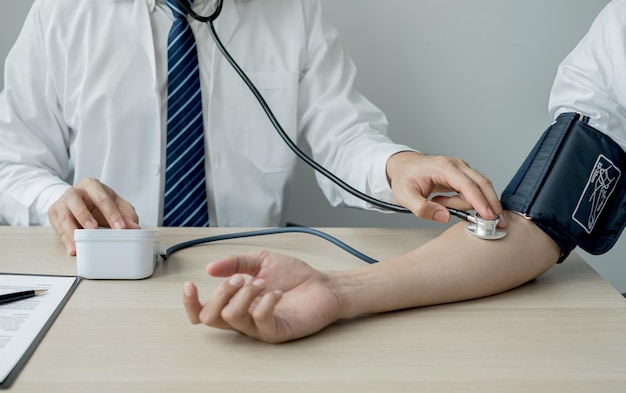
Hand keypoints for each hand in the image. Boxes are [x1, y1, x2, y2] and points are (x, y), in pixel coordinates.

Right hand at [48, 177, 139, 254]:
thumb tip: (135, 228)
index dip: (112, 213)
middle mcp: (75, 192)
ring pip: (64, 215)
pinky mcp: (54, 214)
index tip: (120, 228)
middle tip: (93, 229)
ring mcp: (62, 203)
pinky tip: (73, 249)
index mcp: (92, 185)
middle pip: (76, 201)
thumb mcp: (117, 204)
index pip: (102, 198)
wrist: (80, 199)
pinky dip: (65, 240)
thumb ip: (127, 215)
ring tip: (80, 243)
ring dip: (71, 230)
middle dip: (84, 215)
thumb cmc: (100, 201)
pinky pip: (58, 228)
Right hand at [183, 251, 342, 342]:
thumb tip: (210, 268)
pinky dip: (265, 301)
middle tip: (240, 277)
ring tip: (262, 282)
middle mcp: (243, 318)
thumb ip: (235, 263)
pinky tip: (276, 292)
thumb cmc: (293, 276)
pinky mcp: (276, 332)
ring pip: (232, 317)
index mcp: (235, 303)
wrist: (323, 284)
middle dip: (221, 292)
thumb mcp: (260, 261)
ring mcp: (259, 327)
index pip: (203, 313)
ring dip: (243, 293)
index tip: (191, 284)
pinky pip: (260, 320)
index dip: (190, 304)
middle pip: (211, 317)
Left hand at [386, 151, 505, 225]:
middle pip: (482, 184)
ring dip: (467, 204)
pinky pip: (474, 191)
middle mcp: (457, 165)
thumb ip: (423, 208)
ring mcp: (462, 169)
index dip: (479, 201)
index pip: (467, 185)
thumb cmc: (404, 178)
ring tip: (440, 204)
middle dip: (491, 204)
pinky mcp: (463, 176)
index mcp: (443, 167)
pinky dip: (469, 201)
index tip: (489, 216)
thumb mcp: (405, 196)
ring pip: (479, 189)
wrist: (403, 166)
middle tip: (497, 223)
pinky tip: (449, 204)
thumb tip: (444, 217)